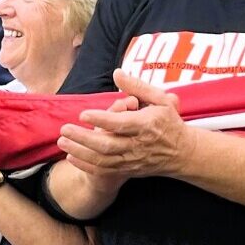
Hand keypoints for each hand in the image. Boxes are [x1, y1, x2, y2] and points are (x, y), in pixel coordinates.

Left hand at [58, 69, 192, 178]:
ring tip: (62, 142)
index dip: (101, 119)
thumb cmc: (169, 122)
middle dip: (82, 138)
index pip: (120, 124)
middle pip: (106, 145)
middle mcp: (138, 145)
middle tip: (64, 129)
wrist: (183, 153)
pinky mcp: (128, 171)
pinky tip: (71, 157)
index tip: (83, 114)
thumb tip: (116, 73)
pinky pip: (104, 171)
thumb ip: (137, 87)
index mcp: (146, 125)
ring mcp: (132, 160)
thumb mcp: (160, 99)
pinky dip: (86, 165)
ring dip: (80, 152)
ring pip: (102, 160)